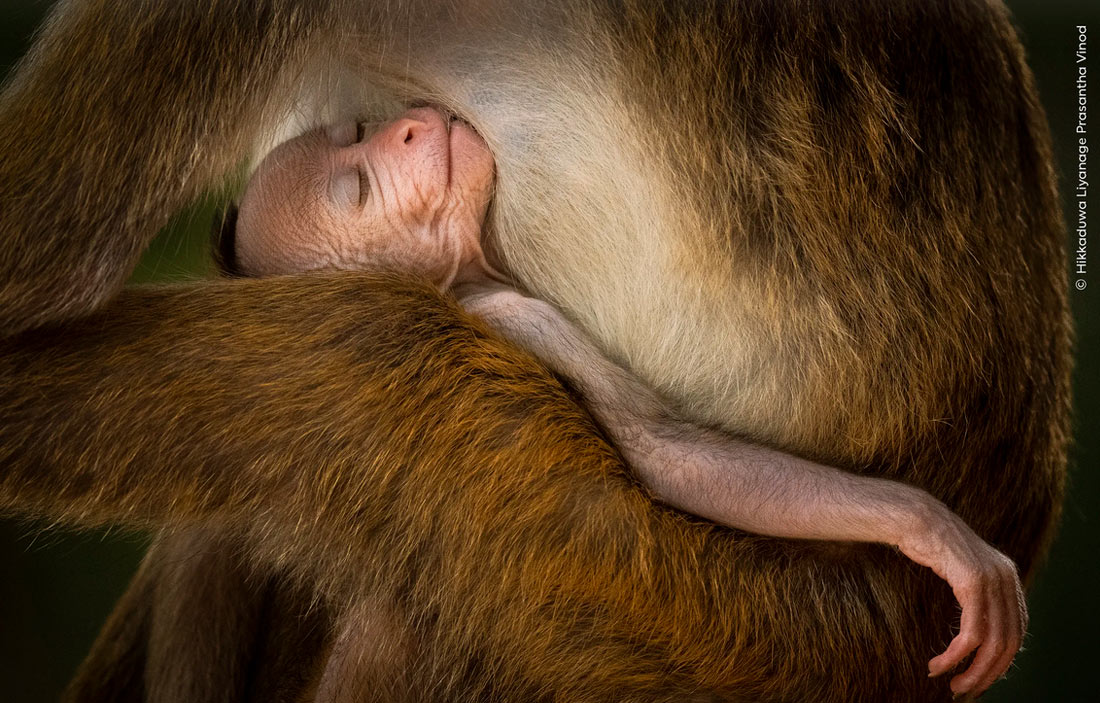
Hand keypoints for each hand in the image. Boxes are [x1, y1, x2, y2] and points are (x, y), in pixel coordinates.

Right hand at [897, 501, 1026, 697]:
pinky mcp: (973, 582)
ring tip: (951, 682)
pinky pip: (971, 632)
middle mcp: (1007, 577)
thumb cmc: (927, 544)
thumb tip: (977, 630)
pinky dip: (956, 655)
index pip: (1016, 632)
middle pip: (1008, 642)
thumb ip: (977, 593)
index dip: (999, 661)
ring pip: (991, 643)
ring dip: (971, 670)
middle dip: (987, 673)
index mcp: (1009, 576)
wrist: (912, 517)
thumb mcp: (961, 570)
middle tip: (964, 689)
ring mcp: (993, 579)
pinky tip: (940, 663)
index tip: (978, 676)